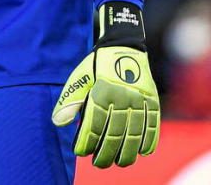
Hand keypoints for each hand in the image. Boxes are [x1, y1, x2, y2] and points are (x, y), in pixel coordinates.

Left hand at [53, 2, 159, 167]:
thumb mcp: (79, 78)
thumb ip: (68, 101)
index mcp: (101, 91)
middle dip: (106, 152)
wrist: (123, 46)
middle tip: (99, 164)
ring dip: (128, 151)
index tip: (81, 152)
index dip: (87, 141)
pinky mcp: (152, 100)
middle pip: (114, 132)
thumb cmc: (96, 67)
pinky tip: (142, 152)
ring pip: (135, 132)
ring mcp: (139, 99)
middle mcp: (122, 96)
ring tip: (120, 163)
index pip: (94, 124)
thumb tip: (58, 122)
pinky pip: (152, 124)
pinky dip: (149, 140)